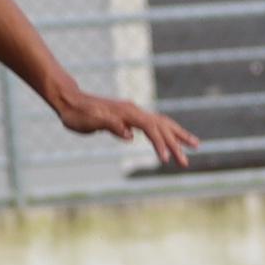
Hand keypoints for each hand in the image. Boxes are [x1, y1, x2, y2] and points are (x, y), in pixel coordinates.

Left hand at [57, 88, 200, 167]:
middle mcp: (134, 110)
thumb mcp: (89, 122)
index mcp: (126, 113)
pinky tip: (172, 140)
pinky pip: (154, 124)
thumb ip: (109, 126)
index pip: (150, 129)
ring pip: (162, 123)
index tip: (165, 160)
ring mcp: (133, 112)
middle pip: (162, 127)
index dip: (160, 144)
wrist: (69, 101)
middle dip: (176, 144)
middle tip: (186, 163)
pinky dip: (166, 132)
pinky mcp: (130, 116)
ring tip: (195, 146)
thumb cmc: (76, 114)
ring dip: (178, 136)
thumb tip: (129, 135)